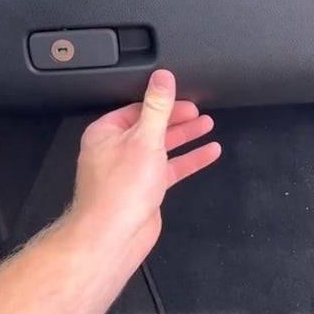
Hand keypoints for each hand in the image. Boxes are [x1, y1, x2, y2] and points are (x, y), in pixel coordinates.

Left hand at [65, 69, 221, 260]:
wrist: (114, 234)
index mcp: (105, 133)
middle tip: (199, 112)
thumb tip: (162, 79)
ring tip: (207, 126)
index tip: (184, 98)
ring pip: (161, 147)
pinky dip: (189, 160)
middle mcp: (114, 150)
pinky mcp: (144, 189)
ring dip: (185, 137)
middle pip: (150, 126)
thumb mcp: (144, 140)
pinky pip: (169, 168)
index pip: (136, 108)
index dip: (162, 102)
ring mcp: (130, 170)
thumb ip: (157, 107)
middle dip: (176, 118)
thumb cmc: (119, 190)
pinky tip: (208, 153)